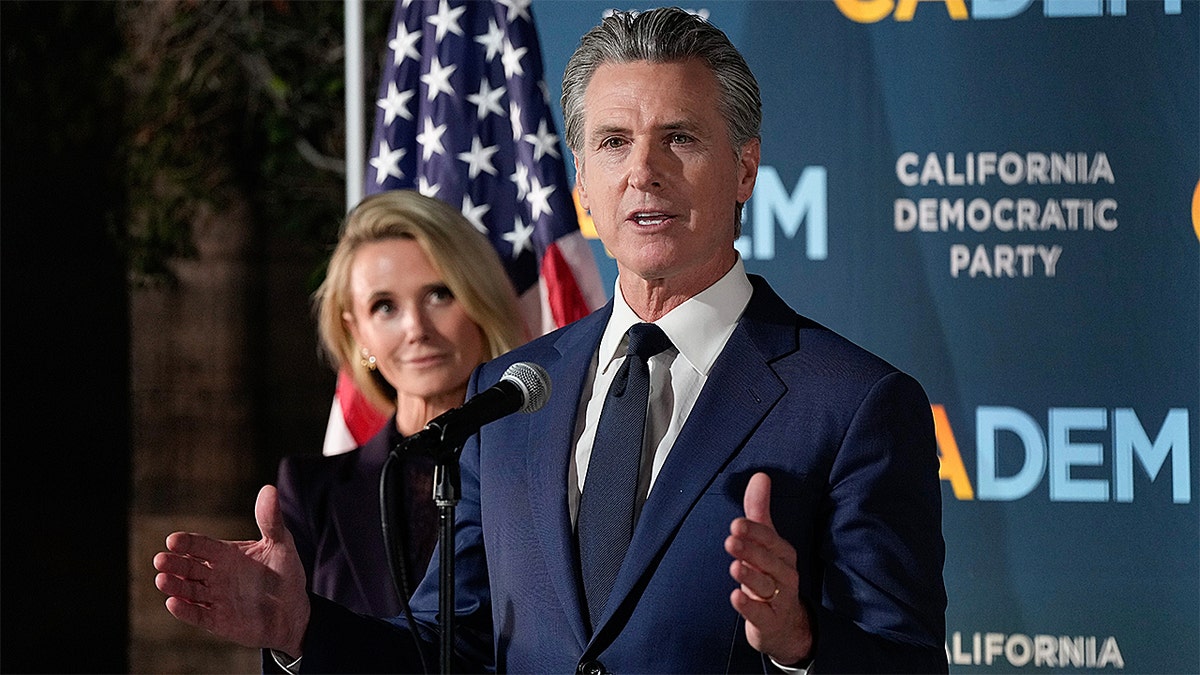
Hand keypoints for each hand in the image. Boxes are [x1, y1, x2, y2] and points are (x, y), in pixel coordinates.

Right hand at [153, 484, 310, 656]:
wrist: (293, 611)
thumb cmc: (285, 573)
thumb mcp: (280, 544)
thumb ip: (271, 520)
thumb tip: (270, 489)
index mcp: (225, 554)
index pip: (200, 545)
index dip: (187, 543)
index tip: (173, 540)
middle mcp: (215, 575)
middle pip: (189, 567)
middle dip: (174, 563)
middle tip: (160, 559)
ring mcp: (214, 598)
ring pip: (188, 590)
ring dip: (174, 586)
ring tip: (162, 579)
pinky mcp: (217, 620)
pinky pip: (198, 615)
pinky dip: (185, 610)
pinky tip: (172, 603)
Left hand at [726, 472, 811, 665]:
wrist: (786, 625)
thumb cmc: (772, 576)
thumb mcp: (765, 543)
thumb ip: (759, 510)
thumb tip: (760, 475)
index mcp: (782, 553)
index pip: (770, 539)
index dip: (754, 532)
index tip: (736, 524)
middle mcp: (784, 574)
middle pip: (768, 561)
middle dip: (750, 551)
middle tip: (731, 541)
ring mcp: (779, 599)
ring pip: (766, 586)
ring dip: (750, 576)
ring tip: (734, 568)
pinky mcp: (770, 621)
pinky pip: (761, 614)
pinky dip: (749, 607)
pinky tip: (736, 598)